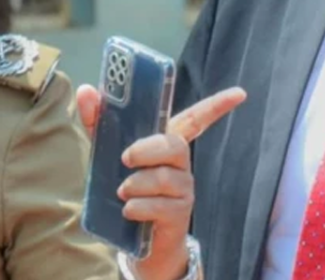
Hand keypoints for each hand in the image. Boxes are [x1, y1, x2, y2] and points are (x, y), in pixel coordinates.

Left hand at [75, 85, 246, 279]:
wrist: (132, 234)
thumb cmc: (125, 185)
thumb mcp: (106, 152)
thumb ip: (97, 122)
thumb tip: (86, 90)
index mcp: (166, 144)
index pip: (195, 120)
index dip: (216, 106)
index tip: (239, 93)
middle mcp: (180, 164)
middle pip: (175, 146)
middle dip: (147, 149)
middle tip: (124, 158)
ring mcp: (183, 189)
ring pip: (165, 178)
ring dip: (136, 184)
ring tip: (122, 192)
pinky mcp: (180, 214)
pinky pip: (161, 206)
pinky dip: (138, 207)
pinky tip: (129, 210)